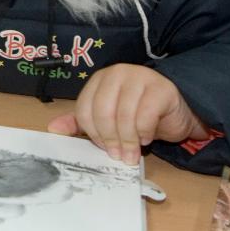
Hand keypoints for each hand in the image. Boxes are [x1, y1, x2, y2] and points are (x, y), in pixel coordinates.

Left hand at [45, 64, 209, 164]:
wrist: (176, 111)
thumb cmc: (139, 115)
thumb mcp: (108, 120)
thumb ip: (81, 123)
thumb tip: (53, 129)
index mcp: (99, 80)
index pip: (85, 110)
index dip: (93, 134)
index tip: (104, 148)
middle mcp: (116, 74)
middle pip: (102, 112)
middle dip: (110, 140)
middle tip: (120, 156)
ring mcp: (139, 77)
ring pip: (124, 116)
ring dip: (128, 142)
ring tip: (133, 153)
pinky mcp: (161, 88)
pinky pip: (145, 116)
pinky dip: (144, 133)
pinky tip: (147, 138)